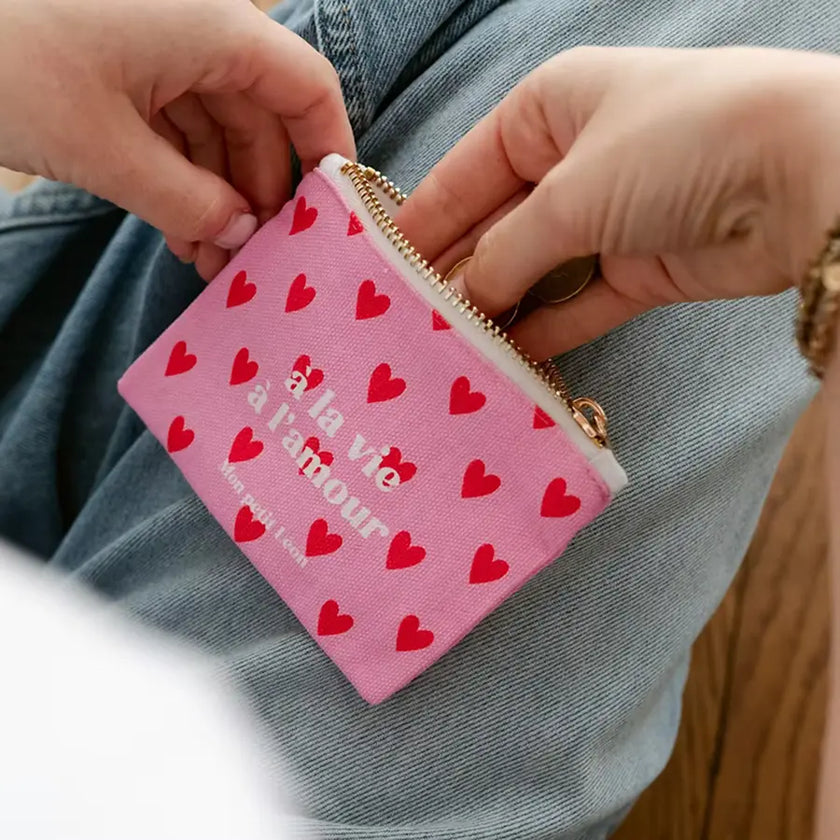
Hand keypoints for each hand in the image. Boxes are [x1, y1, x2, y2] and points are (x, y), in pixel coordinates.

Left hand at [0, 0, 353, 278]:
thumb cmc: (4, 61)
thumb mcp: (106, 148)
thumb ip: (190, 200)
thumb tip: (242, 236)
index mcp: (212, 27)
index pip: (306, 87)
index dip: (328, 153)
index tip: (332, 219)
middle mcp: (196, 31)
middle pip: (261, 119)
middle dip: (260, 196)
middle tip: (251, 263)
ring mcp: (157, 48)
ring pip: (217, 131)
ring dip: (218, 199)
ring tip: (208, 261)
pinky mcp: (122, 67)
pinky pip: (174, 129)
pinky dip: (181, 181)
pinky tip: (179, 231)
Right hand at [397, 46, 839, 358]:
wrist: (802, 175)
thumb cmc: (677, 145)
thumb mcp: (569, 193)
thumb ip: (503, 255)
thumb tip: (454, 305)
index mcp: (545, 111)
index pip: (462, 175)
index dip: (419, 226)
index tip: (373, 275)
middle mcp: (571, 161)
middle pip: (493, 228)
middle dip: (453, 278)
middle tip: (403, 330)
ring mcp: (606, 218)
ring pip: (531, 273)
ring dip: (494, 313)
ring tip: (442, 355)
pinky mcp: (637, 270)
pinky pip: (572, 306)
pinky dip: (540, 333)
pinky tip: (500, 362)